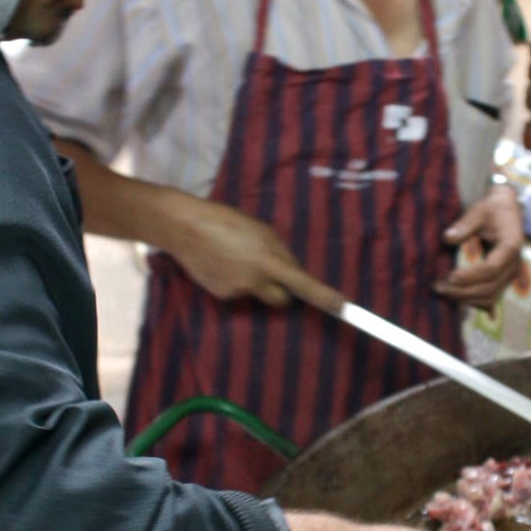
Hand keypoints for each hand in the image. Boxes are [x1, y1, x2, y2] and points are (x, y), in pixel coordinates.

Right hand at [161, 193, 340, 309]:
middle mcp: (256, 281)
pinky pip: (238, 292)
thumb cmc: (227, 221)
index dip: (325, 297)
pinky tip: (222, 264)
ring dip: (256, 282)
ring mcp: (237, 291)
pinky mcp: (221, 296)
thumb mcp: (262, 230)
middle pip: (283, 300)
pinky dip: (235, 281)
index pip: (304, 283)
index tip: (344, 309)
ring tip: (237, 259)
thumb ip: (280, 252)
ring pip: (258, 294)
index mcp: (269, 260)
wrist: (186, 228)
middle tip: (270, 270)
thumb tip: (292, 270)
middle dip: (283, 290)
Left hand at [435, 185, 523, 308]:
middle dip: (463, 291)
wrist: (507, 212)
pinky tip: (456, 297)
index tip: (449, 276)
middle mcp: (514, 265)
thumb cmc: (492, 210)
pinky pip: (490, 298)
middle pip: (490, 288)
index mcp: (510, 247)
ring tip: (444, 292)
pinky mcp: (503, 280)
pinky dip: (473, 301)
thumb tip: (448, 238)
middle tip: (439, 287)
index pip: (491, 270)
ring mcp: (510, 275)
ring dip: (466, 299)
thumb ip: (465, 224)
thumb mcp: (479, 211)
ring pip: (490, 297)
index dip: (469, 277)